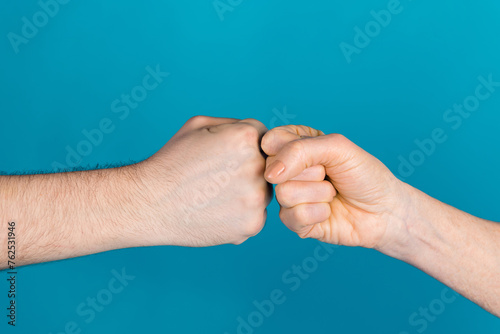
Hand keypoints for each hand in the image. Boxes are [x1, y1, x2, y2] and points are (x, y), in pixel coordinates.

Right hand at [135, 116, 271, 246]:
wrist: (149, 203)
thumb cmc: (171, 162)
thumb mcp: (199, 125)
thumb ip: (235, 125)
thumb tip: (260, 137)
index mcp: (246, 138)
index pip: (264, 139)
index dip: (242, 148)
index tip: (221, 158)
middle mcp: (258, 167)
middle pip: (267, 167)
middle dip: (247, 170)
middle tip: (216, 178)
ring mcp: (257, 199)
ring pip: (262, 192)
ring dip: (246, 194)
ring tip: (214, 195)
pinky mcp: (252, 225)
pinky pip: (255, 215)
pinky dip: (239, 215)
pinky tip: (215, 211)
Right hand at [261, 125, 411, 254]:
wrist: (386, 210)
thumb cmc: (365, 175)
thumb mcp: (337, 148)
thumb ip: (300, 150)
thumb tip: (270, 174)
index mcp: (295, 146)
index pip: (272, 142)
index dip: (293, 150)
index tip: (320, 155)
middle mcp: (288, 171)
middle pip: (276, 169)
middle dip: (312, 172)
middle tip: (330, 175)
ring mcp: (290, 198)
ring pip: (285, 193)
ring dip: (319, 194)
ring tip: (332, 194)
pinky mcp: (295, 222)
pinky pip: (293, 216)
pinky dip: (318, 213)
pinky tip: (329, 211)